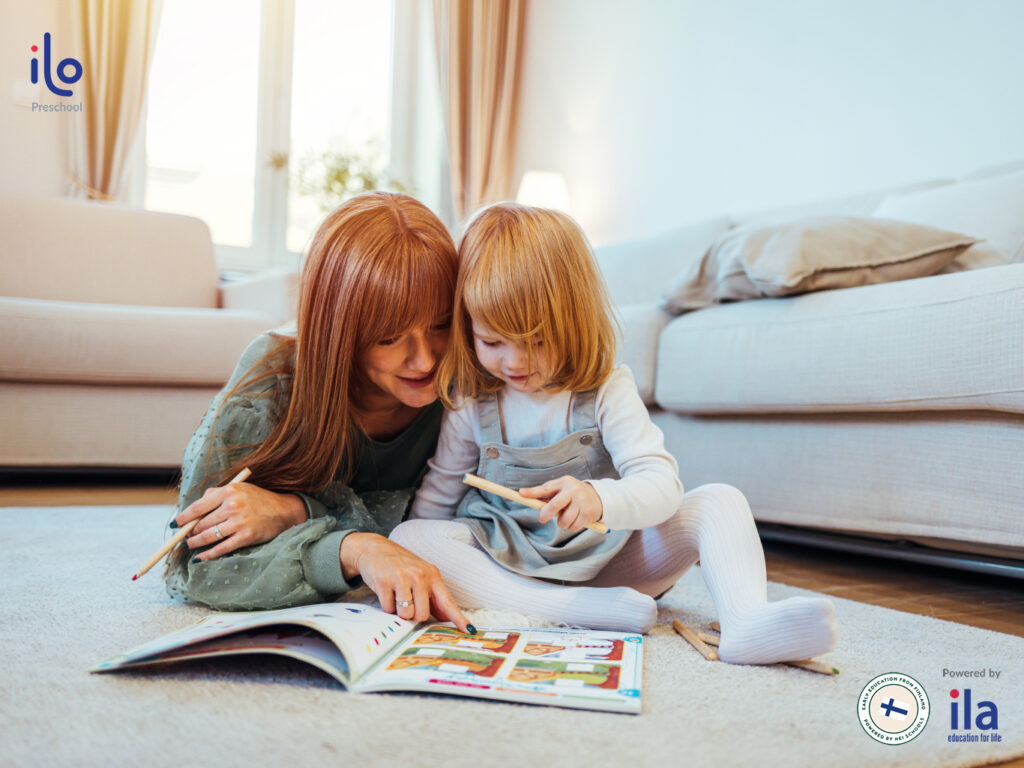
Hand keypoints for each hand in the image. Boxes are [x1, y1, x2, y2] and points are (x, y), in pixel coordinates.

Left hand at [173, 482, 307, 561]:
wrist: (283, 510)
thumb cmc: (257, 499)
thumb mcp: (238, 489)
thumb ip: (216, 494)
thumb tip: (193, 510)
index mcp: (229, 491)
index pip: (198, 506)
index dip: (184, 517)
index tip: (176, 523)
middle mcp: (233, 506)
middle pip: (202, 523)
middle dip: (190, 532)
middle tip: (184, 536)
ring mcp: (239, 522)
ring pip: (209, 536)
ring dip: (195, 543)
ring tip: (189, 545)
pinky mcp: (246, 536)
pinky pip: (221, 548)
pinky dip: (208, 555)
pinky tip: (199, 558)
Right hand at [341, 533, 472, 632]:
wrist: (374, 548)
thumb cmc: (400, 566)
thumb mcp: (421, 575)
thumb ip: (432, 596)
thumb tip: (446, 618)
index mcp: (432, 575)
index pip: (448, 601)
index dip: (459, 618)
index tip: (470, 631)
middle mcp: (420, 575)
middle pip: (422, 615)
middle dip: (413, 614)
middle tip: (407, 601)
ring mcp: (402, 578)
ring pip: (406, 614)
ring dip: (399, 611)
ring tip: (396, 595)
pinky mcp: (384, 582)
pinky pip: (389, 609)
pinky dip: (386, 606)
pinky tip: (386, 591)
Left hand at [520, 476, 603, 531]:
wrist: (598, 497)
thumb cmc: (572, 493)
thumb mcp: (560, 488)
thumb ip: (544, 493)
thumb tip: (522, 494)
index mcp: (564, 482)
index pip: (546, 488)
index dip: (533, 492)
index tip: (520, 494)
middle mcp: (573, 490)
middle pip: (555, 505)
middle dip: (546, 514)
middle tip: (542, 519)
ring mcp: (582, 502)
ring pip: (563, 520)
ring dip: (561, 523)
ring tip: (565, 517)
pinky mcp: (588, 514)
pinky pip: (573, 527)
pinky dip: (571, 527)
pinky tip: (575, 520)